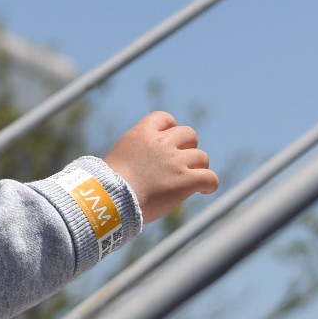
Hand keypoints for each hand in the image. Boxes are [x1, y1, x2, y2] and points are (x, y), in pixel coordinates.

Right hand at [104, 111, 218, 223]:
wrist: (111, 200)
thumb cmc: (107, 186)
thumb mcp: (117, 159)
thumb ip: (134, 155)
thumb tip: (136, 167)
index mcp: (142, 134)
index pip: (165, 118)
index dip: (170, 129)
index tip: (168, 142)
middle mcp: (161, 143)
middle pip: (188, 134)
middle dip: (188, 147)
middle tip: (180, 163)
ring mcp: (176, 161)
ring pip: (202, 156)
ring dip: (198, 167)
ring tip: (190, 180)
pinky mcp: (186, 181)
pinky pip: (210, 178)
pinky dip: (209, 184)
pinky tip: (203, 191)